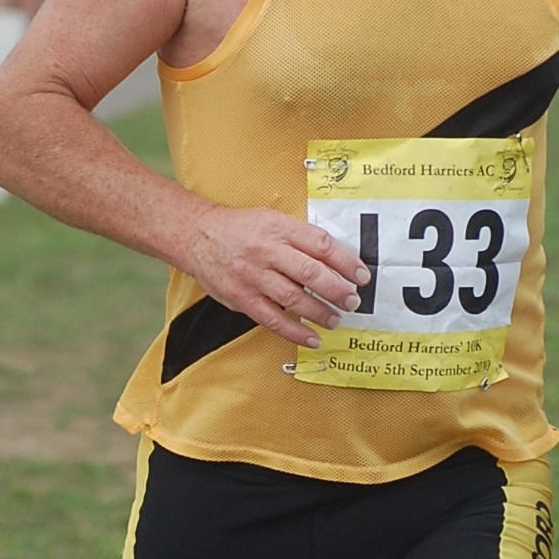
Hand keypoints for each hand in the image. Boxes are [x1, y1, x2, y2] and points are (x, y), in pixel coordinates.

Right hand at [188, 205, 370, 347]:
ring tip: (336, 319)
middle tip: (353, 301)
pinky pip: (272, 319)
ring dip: (320, 312)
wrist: (197, 235)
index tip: (361, 275)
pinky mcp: (241, 298)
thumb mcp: (273, 220)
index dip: (346, 262)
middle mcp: (266, 251)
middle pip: (310, 273)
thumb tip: (335, 262)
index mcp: (279, 228)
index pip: (320, 244)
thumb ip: (300, 239)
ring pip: (294, 298)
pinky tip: (311, 338)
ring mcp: (253, 276)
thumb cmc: (240, 229)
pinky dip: (295, 332)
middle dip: (337, 290)